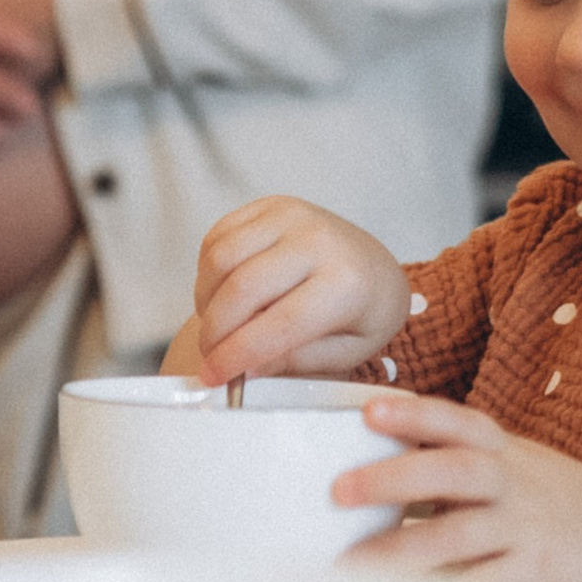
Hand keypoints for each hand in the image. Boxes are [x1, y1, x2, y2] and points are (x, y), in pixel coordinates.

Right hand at [190, 197, 410, 383]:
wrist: (375, 268)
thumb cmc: (362, 312)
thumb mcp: (345, 352)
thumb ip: (295, 361)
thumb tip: (246, 368)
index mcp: (347, 282)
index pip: (280, 323)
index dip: (238, 354)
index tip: (214, 375)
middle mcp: (318, 240)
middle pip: (243, 288)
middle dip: (215, 331)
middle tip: (209, 356)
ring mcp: (291, 215)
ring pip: (221, 258)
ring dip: (206, 300)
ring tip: (217, 325)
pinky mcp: (268, 206)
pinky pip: (217, 237)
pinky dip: (207, 272)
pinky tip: (221, 294)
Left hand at [336, 394, 581, 581]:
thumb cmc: (554, 509)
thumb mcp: (518, 469)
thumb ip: (463, 461)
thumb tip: (379, 462)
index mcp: (507, 453)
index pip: (459, 423)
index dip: (415, 414)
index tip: (369, 410)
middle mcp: (516, 486)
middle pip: (454, 470)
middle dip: (394, 477)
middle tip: (339, 489)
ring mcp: (526, 532)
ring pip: (460, 533)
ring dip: (402, 546)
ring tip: (353, 560)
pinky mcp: (534, 579)